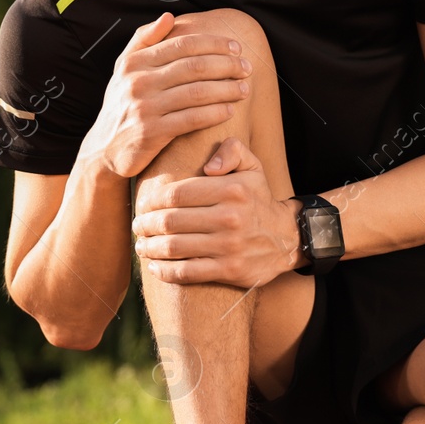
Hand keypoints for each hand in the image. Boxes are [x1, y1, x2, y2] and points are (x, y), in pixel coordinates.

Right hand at [77, 12, 252, 178]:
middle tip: (246, 68)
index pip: (182, 44)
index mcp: (134, 62)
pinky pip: (192, 119)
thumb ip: (144, 40)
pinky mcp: (152, 133)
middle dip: (226, 65)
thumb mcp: (124, 70)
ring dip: (227, 89)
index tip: (236, 48)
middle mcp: (137, 82)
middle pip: (194, 67)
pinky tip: (229, 110)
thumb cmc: (122, 105)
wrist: (104, 149)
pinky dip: (215, 113)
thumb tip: (169, 17)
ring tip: (244, 89)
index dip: (214, 43)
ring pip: (197, 92)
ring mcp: (144, 107)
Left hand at [131, 137, 300, 288]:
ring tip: (141, 245)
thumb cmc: (258, 199)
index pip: (176, 193)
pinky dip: (164, 271)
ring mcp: (229, 246)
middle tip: (137, 226)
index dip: (152, 200)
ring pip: (173, 247)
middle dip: (145, 225)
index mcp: (231, 190)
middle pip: (169, 221)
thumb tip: (209, 166)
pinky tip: (154, 266)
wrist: (287, 237)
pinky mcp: (229, 270)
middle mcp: (230, 217)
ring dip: (149, 248)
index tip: (142, 205)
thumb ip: (231, 150)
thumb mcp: (252, 166)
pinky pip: (186, 272)